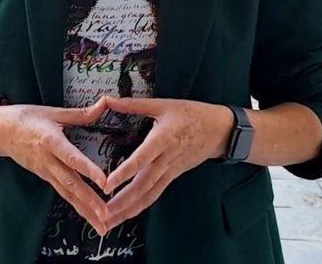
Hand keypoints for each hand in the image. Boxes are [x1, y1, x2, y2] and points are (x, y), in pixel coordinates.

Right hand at [0, 99, 110, 233]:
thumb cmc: (26, 118)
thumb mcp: (52, 112)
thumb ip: (80, 113)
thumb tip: (104, 103)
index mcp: (50, 141)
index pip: (71, 158)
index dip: (88, 170)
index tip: (104, 182)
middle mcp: (47, 160)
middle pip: (70, 183)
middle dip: (89, 201)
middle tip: (107, 215)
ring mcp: (45, 171)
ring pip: (67, 193)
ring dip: (85, 210)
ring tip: (102, 225)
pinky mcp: (44, 177)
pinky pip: (62, 193)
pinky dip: (76, 205)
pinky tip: (89, 216)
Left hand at [100, 97, 231, 229]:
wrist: (220, 130)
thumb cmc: (192, 114)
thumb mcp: (163, 104)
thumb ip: (132, 104)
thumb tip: (107, 99)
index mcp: (163, 139)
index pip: (142, 159)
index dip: (125, 173)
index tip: (107, 184)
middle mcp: (166, 159)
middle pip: (143, 185)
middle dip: (122, 201)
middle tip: (102, 213)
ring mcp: (171, 171)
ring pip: (148, 195)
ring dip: (128, 209)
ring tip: (109, 221)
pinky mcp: (173, 176)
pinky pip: (155, 194)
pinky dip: (140, 206)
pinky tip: (126, 215)